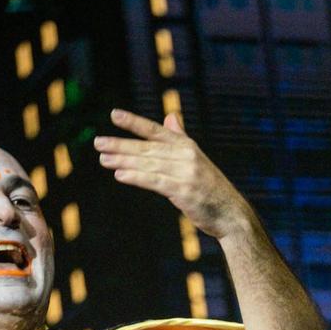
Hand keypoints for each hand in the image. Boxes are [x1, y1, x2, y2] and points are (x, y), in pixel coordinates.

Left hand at [94, 110, 254, 238]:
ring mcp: (185, 172)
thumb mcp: (197, 159)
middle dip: (121, 144)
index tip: (114, 115)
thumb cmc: (211, 189)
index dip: (134, 122)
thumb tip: (170, 117)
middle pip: (147, 148)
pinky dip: (136, 176)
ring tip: (103, 159)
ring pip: (148, 164)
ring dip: (123, 160)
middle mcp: (186, 155)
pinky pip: (155, 181)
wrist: (232, 214)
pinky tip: (120, 174)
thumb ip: (180, 138)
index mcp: (187, 146)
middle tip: (98, 143)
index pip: (156, 130)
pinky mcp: (183, 190)